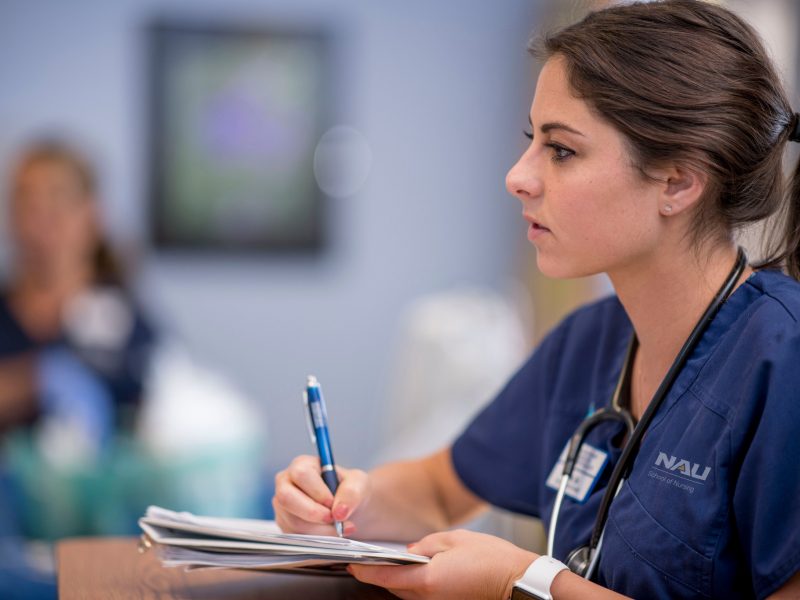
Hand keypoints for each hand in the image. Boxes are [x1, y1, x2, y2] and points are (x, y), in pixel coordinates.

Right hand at [273, 454, 369, 535]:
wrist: (348, 509)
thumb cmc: (350, 490)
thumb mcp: (358, 484)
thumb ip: (351, 493)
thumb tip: (339, 512)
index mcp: (302, 464)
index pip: (301, 475)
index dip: (318, 492)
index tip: (333, 504)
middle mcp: (286, 483)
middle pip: (286, 498)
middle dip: (312, 513)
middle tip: (334, 520)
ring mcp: (283, 505)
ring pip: (292, 521)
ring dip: (319, 530)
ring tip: (340, 528)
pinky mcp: (285, 524)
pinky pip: (295, 536)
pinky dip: (316, 539)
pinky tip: (332, 533)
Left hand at [348, 529, 536, 599]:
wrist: (518, 582)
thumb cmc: (492, 559)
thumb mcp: (454, 539)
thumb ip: (426, 545)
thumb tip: (411, 551)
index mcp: (428, 579)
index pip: (386, 577)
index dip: (366, 570)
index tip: (351, 564)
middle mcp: (429, 597)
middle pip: (394, 587)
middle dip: (380, 574)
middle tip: (366, 560)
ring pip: (407, 593)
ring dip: (397, 580)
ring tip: (388, 563)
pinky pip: (422, 595)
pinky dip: (414, 584)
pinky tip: (415, 570)